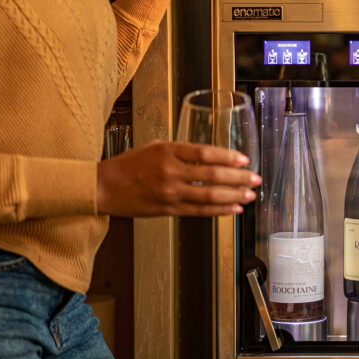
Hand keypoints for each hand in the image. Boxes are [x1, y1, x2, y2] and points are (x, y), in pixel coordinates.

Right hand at [96, 140, 260, 216]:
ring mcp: (170, 193)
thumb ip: (181, 151)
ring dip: (233, 196)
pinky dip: (219, 211)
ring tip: (249, 195)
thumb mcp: (155, 147)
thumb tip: (210, 156)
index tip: (244, 160)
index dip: (228, 157)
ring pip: (209, 196)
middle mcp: (170, 172)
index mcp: (167, 151)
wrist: (104, 187)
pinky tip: (233, 209)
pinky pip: (199, 211)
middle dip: (238, 178)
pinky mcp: (168, 210)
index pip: (205, 154)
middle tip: (255, 179)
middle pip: (212, 176)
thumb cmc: (129, 164)